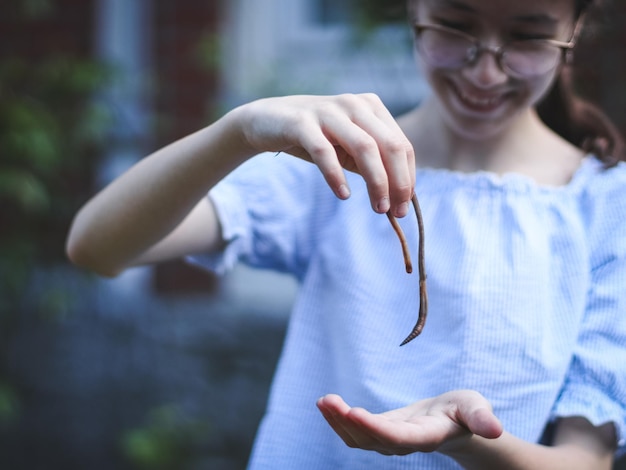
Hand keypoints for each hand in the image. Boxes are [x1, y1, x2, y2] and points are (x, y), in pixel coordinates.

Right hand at [236, 94, 415, 216]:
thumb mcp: (348, 150)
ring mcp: (329, 112)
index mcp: (372, 107)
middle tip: (396, 212)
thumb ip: (372, 166)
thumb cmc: (315, 138)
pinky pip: (324, 152)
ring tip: (378, 208)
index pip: (402, 145)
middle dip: (398, 182)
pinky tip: (344, 195)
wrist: (266, 121)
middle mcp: (354, 105)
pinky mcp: (301, 123)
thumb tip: (399, 199)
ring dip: (376, 182)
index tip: (404, 208)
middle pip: (390, 145)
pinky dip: (337, 176)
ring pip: (365, 147)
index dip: (408, 178)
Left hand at [316, 390, 502, 455]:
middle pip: (372, 440)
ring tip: (324, 401)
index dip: (376, 428)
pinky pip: (355, 434)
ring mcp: (391, 441)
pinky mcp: (381, 433)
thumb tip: (495, 429)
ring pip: (360, 440)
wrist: (457, 422)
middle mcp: (406, 443)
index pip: (399, 438)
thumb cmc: (467, 412)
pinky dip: (339, 421)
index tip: (354, 412)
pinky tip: (327, 404)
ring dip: (338, 422)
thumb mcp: (476, 407)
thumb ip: (481, 418)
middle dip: (347, 422)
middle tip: (328, 400)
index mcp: (428, 437)